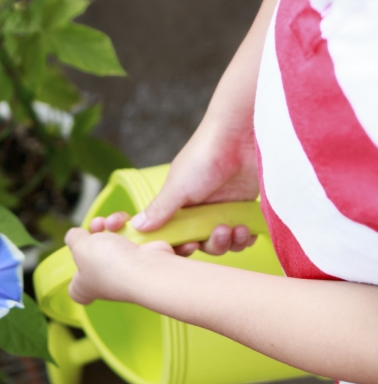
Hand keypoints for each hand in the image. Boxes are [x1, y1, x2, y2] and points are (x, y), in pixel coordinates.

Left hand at [64, 226, 173, 304]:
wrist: (146, 268)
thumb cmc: (110, 265)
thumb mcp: (79, 246)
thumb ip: (73, 238)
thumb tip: (75, 236)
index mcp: (86, 287)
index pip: (77, 292)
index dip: (74, 279)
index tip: (77, 263)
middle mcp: (106, 282)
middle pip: (93, 256)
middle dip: (93, 235)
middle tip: (96, 227)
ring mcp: (125, 269)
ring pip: (112, 242)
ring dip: (110, 226)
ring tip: (112, 223)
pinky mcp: (141, 258)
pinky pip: (131, 237)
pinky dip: (128, 228)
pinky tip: (127, 224)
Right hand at [130, 116, 259, 255]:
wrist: (241, 137)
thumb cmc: (204, 156)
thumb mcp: (177, 186)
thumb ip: (159, 209)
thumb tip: (136, 227)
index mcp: (178, 204)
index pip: (174, 234)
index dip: (180, 245)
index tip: (188, 246)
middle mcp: (199, 208)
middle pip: (201, 242)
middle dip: (210, 244)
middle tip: (218, 233)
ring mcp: (222, 208)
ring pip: (223, 241)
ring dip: (229, 242)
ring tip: (234, 229)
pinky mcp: (244, 207)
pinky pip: (243, 235)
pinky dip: (245, 237)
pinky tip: (246, 228)